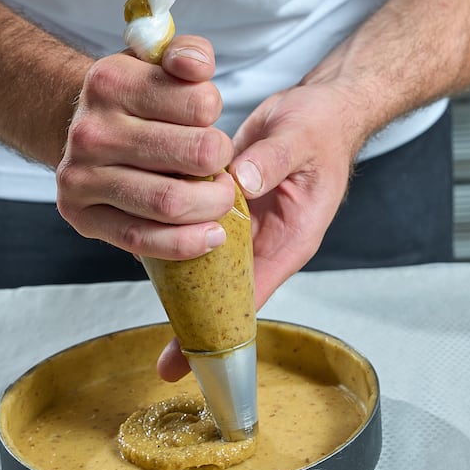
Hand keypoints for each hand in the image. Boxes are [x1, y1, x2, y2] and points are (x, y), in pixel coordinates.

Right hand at [56, 37, 235, 260]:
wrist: (84, 128)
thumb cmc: (137, 97)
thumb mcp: (160, 62)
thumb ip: (190, 54)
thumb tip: (198, 67)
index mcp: (111, 81)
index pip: (199, 103)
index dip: (216, 113)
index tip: (208, 119)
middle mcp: (91, 129)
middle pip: (192, 154)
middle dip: (221, 163)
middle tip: (221, 164)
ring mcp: (81, 175)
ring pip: (170, 202)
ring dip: (212, 204)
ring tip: (220, 198)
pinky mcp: (81, 214)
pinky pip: (141, 238)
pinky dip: (185, 242)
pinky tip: (210, 235)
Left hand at [156, 79, 362, 381]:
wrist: (320, 106)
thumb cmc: (321, 126)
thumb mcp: (301, 138)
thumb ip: (272, 160)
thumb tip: (242, 182)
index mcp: (291, 238)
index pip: (254, 294)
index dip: (224, 326)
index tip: (197, 357)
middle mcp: (266, 240)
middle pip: (227, 292)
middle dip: (197, 323)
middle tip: (164, 363)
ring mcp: (244, 225)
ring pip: (207, 264)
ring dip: (182, 285)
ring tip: (149, 325)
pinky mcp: (226, 205)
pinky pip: (197, 228)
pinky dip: (176, 237)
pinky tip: (148, 247)